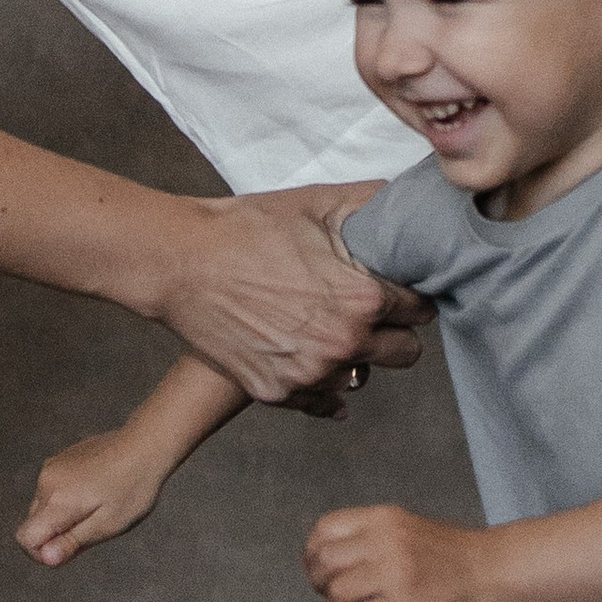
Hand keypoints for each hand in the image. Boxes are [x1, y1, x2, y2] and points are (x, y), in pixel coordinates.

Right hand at [19, 429, 171, 567]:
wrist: (145, 445)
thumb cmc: (132, 488)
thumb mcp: (107, 525)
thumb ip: (72, 542)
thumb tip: (46, 559)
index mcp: (57, 501)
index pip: (25, 538)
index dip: (41, 554)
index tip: (70, 550)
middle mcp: (47, 482)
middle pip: (34, 523)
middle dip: (56, 534)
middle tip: (94, 528)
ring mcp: (52, 467)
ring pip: (44, 507)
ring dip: (62, 516)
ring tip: (98, 507)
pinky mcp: (60, 459)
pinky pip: (52, 489)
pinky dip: (66, 498)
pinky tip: (96, 490)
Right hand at [161, 184, 426, 404]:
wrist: (180, 262)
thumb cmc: (246, 229)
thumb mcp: (317, 203)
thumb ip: (374, 204)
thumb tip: (411, 199)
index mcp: (362, 299)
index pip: (421, 310)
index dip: (411, 295)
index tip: (395, 288)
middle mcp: (342, 345)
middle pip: (405, 353)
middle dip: (393, 331)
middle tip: (366, 310)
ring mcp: (309, 375)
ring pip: (363, 378)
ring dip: (354, 357)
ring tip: (324, 326)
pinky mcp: (277, 393)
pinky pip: (323, 402)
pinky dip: (320, 382)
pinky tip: (305, 354)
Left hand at [304, 501, 494, 601]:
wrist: (488, 570)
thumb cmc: (447, 555)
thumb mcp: (404, 529)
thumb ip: (368, 540)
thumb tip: (324, 564)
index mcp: (382, 518)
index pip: (325, 529)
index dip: (314, 553)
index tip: (321, 570)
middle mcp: (384, 541)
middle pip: (325, 563)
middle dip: (321, 585)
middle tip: (336, 599)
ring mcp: (395, 574)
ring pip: (337, 594)